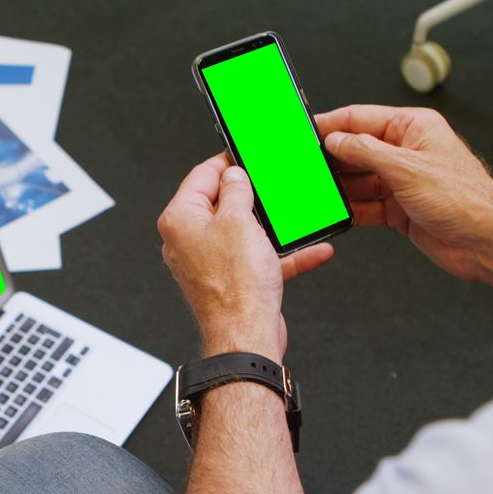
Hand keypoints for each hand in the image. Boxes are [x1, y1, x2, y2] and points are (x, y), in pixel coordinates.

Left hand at [158, 154, 333, 362]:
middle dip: (251, 195)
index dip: (226, 162)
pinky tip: (311, 251)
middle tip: (271, 184)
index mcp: (180, 220)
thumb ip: (237, 191)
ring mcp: (209, 262)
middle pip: (221, 204)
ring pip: (243, 232)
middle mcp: (188, 241)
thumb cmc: (235, 288)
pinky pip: (258, 259)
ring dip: (271, 226)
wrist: (246, 338)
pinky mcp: (231, 280)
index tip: (244, 155)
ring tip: (293, 217)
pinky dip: (282, 255)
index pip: (200, 177)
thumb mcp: (239, 221)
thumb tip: (234, 175)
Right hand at [316, 105, 492, 280]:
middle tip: (306, 166)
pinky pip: (365, 205)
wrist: (486, 241)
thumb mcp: (406, 168)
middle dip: (332, 159)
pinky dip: (351, 209)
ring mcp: (402, 182)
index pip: (361, 118)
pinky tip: (337, 212)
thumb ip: (365, 151)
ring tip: (318, 191)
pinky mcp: (399, 209)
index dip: (332, 124)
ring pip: (358, 180)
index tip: (306, 131)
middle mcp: (406, 152)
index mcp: (413, 128)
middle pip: (356, 149)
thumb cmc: (465, 200)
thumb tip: (336, 140)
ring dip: (339, 187)